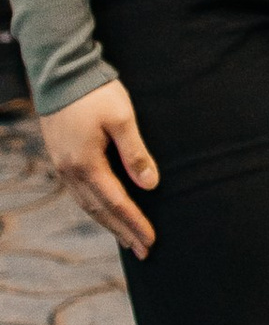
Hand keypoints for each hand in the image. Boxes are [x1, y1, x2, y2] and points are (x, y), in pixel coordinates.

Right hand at [40, 77, 158, 258]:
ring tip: (127, 238)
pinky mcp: (61, 158)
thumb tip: (150, 184)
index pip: (116, 202)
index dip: (134, 223)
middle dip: (123, 231)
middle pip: (100, 211)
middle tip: (143, 251)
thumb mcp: (122, 118)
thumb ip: (135, 153)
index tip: (151, 240)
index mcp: (86, 164)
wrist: (60, 73)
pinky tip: (104, 211)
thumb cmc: (95, 92)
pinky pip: (79, 193)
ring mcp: (63, 166)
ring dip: (108, 223)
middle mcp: (70, 171)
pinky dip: (95, 208)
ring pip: (87, 204)